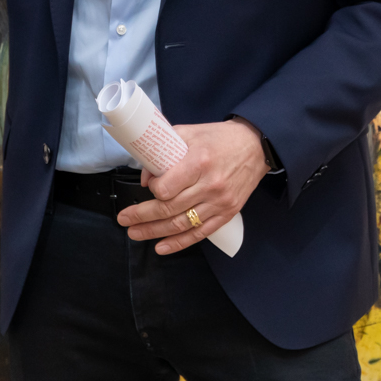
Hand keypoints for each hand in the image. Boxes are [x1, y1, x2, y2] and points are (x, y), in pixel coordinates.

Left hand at [117, 119, 267, 254]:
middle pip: (169, 209)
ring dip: (154, 232)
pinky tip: (162, 247)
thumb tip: (146, 176)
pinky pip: (200, 233)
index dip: (152, 191)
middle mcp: (210, 185)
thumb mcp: (190, 133)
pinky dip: (179, 243)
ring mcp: (219, 202)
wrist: (255, 146)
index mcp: (199, 162)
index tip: (146, 187)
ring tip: (136, 233)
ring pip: (181, 224)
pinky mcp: (227, 213)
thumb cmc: (220, 138)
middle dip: (142, 217)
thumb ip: (165, 151)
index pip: (167, 187)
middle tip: (125, 219)